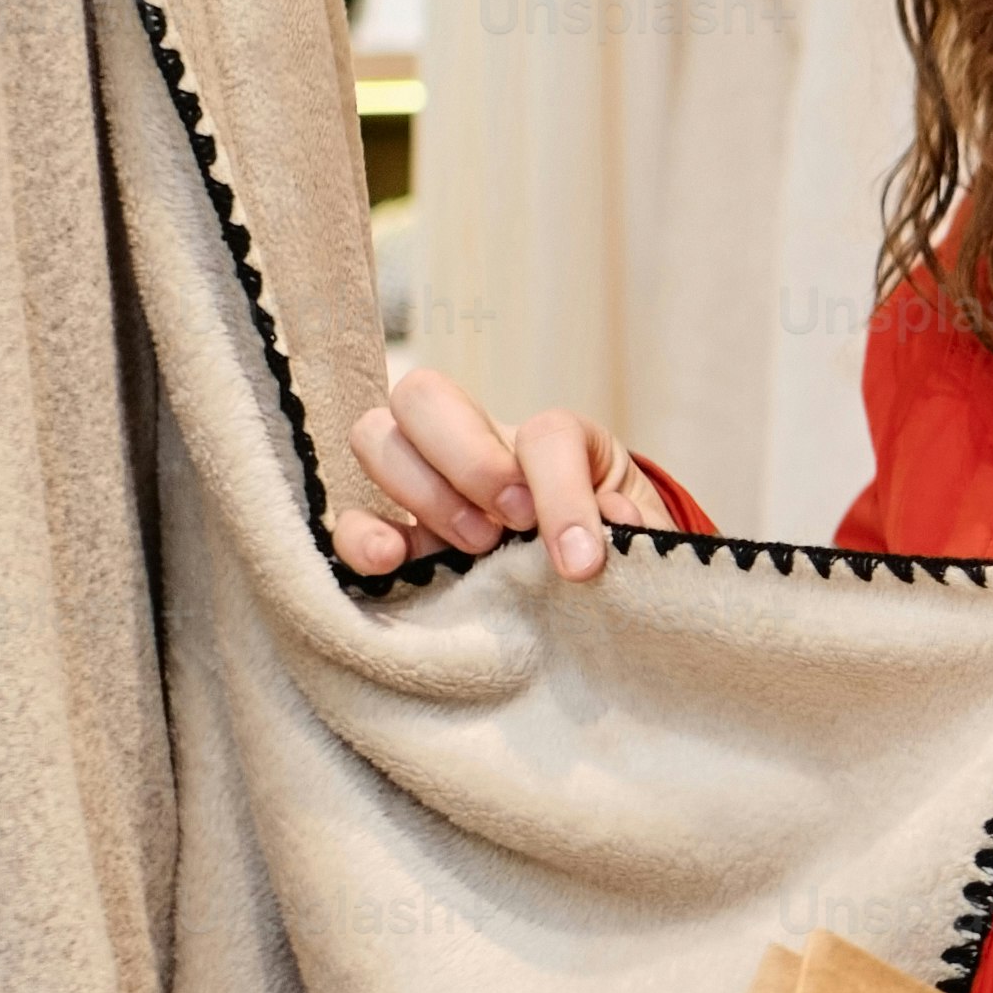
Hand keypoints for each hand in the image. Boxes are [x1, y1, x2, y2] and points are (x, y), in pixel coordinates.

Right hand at [335, 369, 671, 580]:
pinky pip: (349, 519)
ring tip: (469, 552)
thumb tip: (613, 525)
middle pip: (428, 395)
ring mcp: (431, 487)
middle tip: (507, 527)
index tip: (580, 560)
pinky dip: (359, 537)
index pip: (545, 435)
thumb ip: (638, 531)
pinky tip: (389, 564)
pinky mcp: (402, 539)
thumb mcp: (643, 543)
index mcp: (554, 442)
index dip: (560, 492)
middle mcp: (482, 446)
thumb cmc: (620, 561)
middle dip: (466, 459)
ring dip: (417, 491)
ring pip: (377, 436)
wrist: (599, 597)